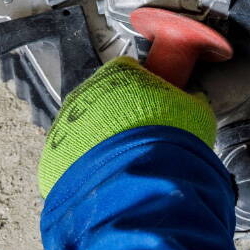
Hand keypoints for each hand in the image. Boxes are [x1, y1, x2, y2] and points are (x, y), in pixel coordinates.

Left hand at [38, 8, 231, 197]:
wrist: (140, 179)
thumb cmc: (168, 137)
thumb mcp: (196, 111)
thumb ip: (190, 99)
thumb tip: (192, 98)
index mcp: (120, 71)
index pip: (132, 70)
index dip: (146, 89)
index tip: (156, 105)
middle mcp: (86, 90)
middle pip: (105, 99)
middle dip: (122, 115)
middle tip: (144, 136)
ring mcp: (66, 123)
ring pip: (87, 128)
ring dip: (104, 140)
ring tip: (127, 160)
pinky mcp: (53, 155)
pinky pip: (74, 157)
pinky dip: (89, 165)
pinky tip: (111, 175)